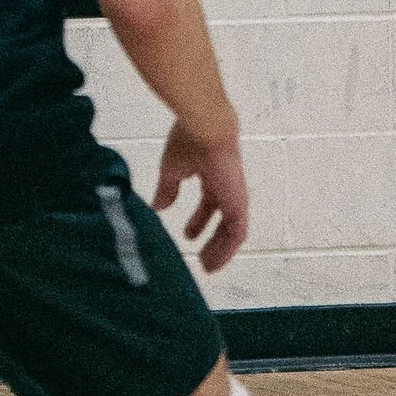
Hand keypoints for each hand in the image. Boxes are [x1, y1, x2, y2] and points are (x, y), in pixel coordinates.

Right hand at [152, 119, 247, 273]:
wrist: (206, 128)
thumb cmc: (188, 142)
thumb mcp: (172, 168)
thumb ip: (167, 189)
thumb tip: (157, 207)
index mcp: (210, 175)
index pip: (209, 203)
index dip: (199, 221)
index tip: (188, 235)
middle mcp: (225, 189)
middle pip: (222, 221)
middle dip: (211, 240)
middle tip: (200, 257)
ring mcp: (234, 197)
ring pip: (231, 232)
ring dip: (220, 250)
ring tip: (207, 267)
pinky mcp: (238, 204)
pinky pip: (236, 234)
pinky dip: (227, 250)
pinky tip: (214, 261)